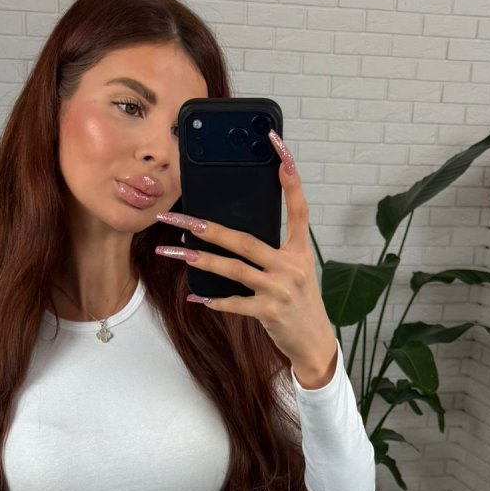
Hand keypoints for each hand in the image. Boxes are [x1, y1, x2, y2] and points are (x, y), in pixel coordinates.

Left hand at [154, 129, 336, 375]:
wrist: (314, 342)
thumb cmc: (299, 302)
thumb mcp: (294, 271)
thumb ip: (272, 252)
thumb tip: (233, 236)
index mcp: (299, 251)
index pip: (298, 208)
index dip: (291, 178)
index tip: (279, 149)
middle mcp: (292, 266)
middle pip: (245, 240)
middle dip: (209, 228)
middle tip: (181, 217)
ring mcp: (281, 289)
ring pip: (234, 269)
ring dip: (201, 261)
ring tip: (176, 252)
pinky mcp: (270, 312)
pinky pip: (235, 303)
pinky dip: (214, 300)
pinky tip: (196, 296)